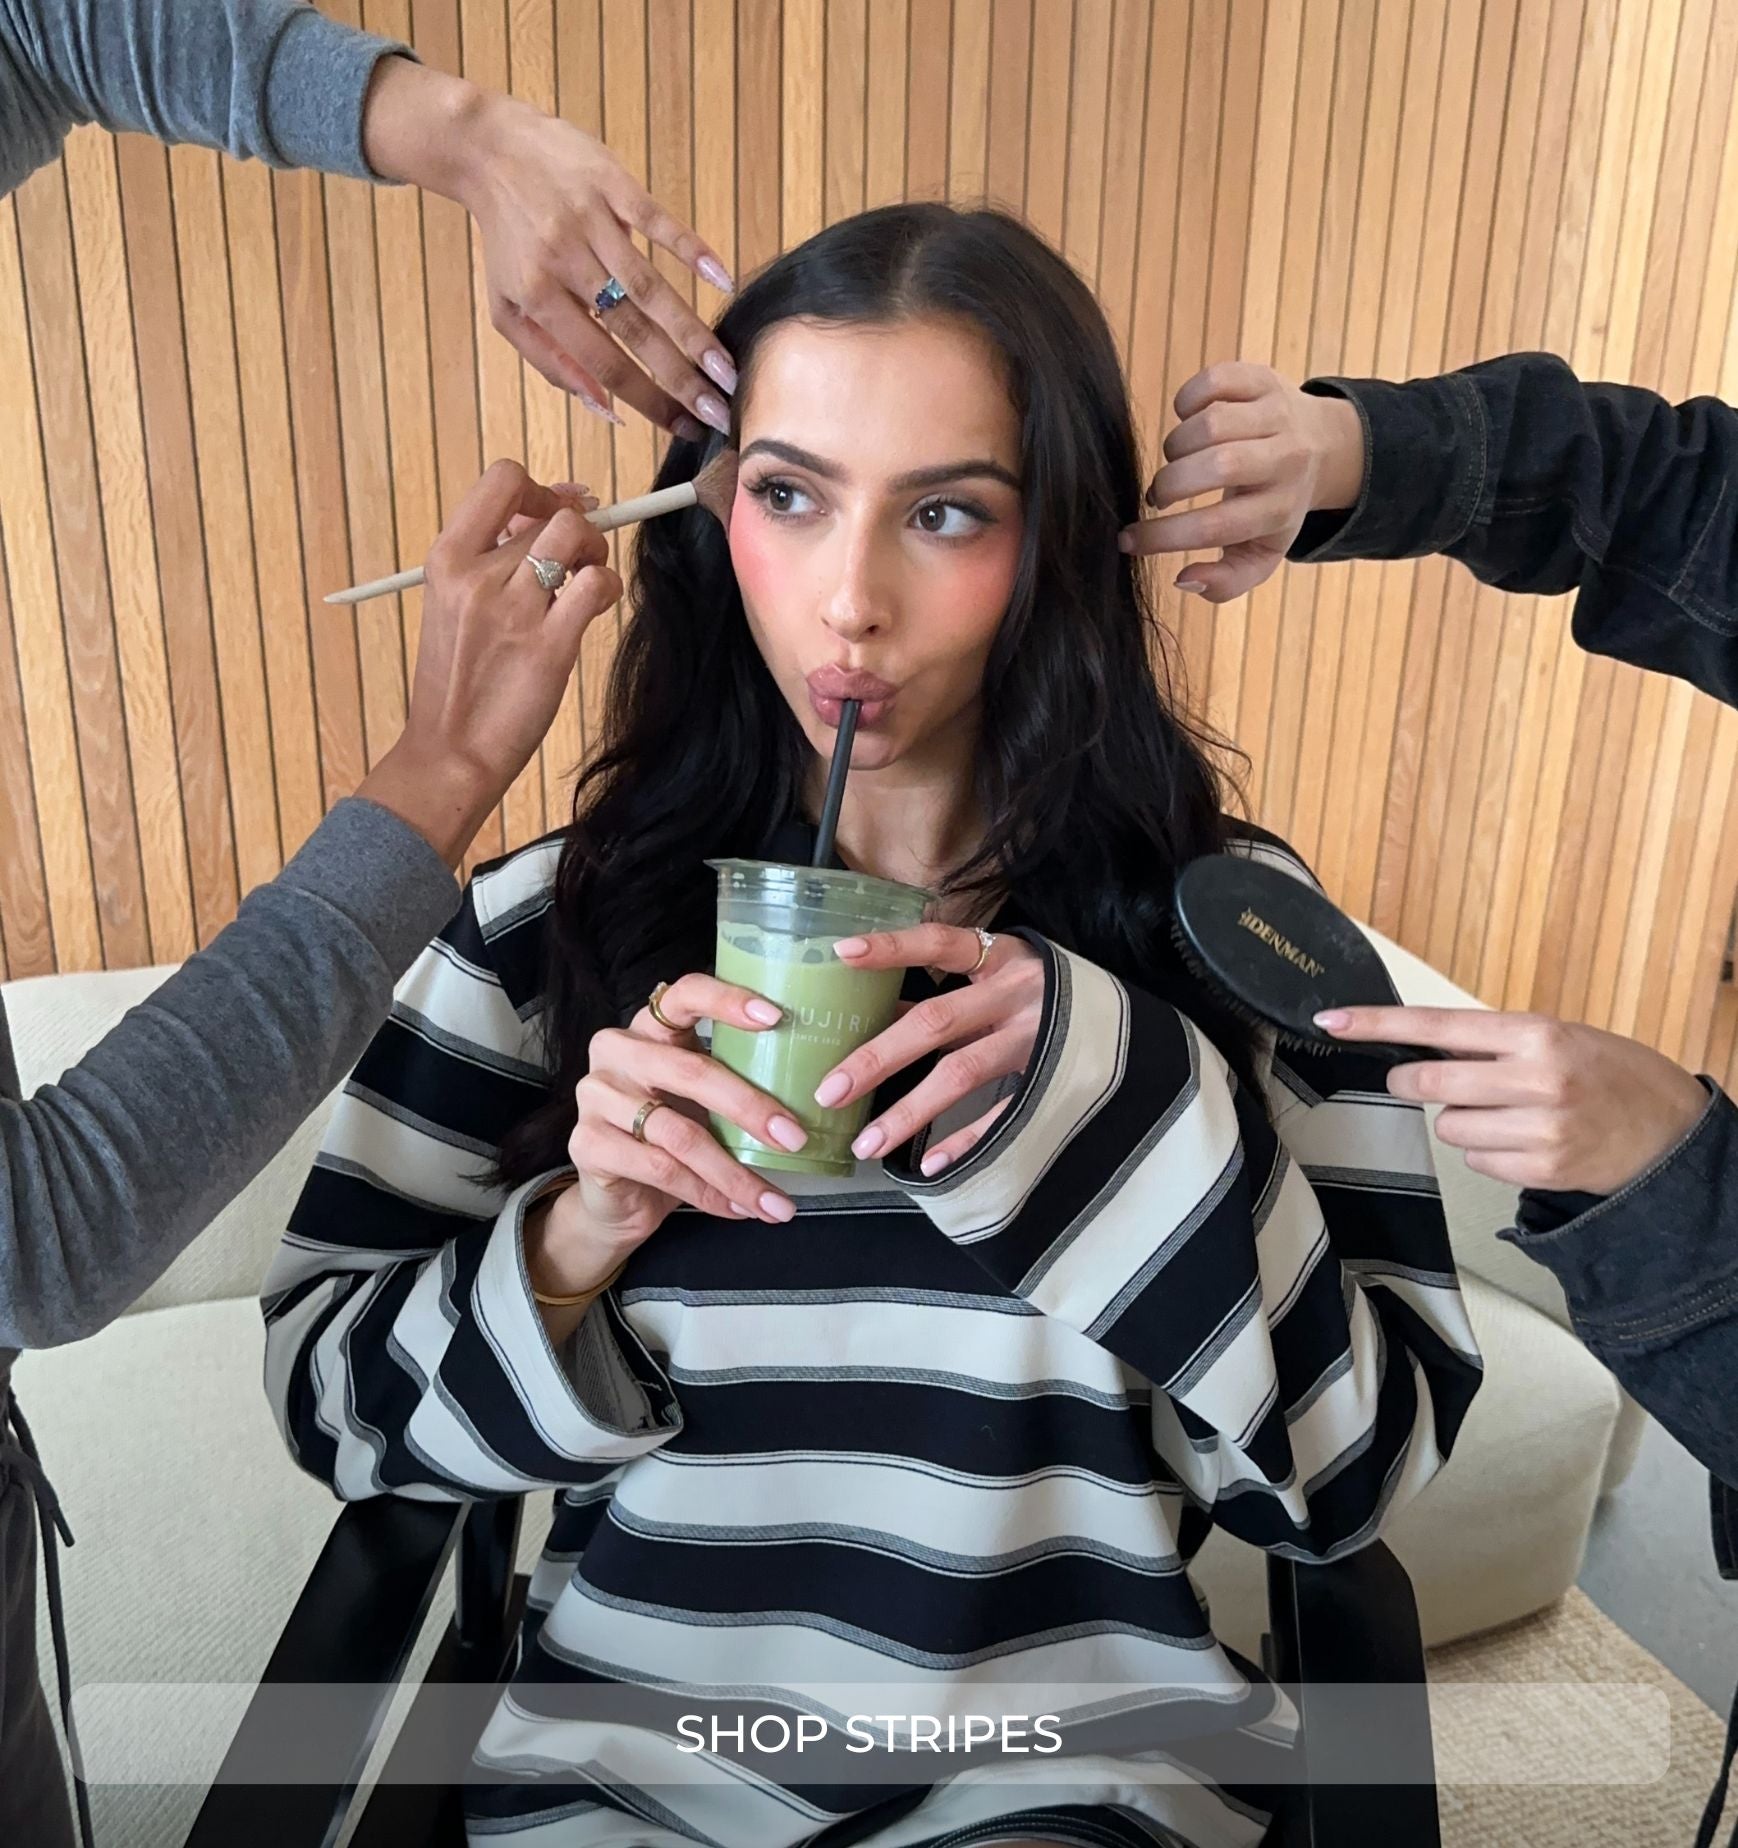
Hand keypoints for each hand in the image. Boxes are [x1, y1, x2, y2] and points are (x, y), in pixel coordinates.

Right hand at [358, 460, 620, 863]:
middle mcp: (476, 576)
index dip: (542, 489)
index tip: (556, 510)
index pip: (502, 480)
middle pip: (550, 513)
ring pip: (576, 537)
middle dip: (578, 529)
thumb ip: (494, 556)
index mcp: (446, 559)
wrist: (450, 750)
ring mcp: (513, 610)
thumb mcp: (455, 605)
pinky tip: (595, 608)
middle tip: (579, 561)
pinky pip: (596, 585)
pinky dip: (607, 588)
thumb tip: (553, 505)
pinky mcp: (548, 645)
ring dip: (595, 551)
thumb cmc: (458, 678)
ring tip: (586, 582)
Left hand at [362, 57, 735, 437]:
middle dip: (680, 377)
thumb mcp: (509, 308)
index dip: (647, 400)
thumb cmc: (506, 240)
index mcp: (539, 298)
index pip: (603, 362)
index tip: (685, 428)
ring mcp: (591, 221)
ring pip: (649, 285)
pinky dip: (691, 250)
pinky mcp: (612, 184)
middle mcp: (566, 262)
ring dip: (691, 330)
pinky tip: (723, 280)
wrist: (488, 149)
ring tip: (726, 368)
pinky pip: (657, 221)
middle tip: (720, 412)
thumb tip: (606, 410)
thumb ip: (552, 362)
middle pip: (632, 331)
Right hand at [526, 975, 808, 1303]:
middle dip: (750, 1107)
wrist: (617, 1196)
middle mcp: (617, 1051)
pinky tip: (739, 1210)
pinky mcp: (587, 1144)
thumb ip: (736, 1079)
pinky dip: (708, 1194)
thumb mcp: (702, 1098)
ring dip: (735, 1172)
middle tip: (794, 1137)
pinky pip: (660, 1170)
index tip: (776, 1017)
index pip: (685, 994)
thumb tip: (816, 1089)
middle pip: (690, 1071)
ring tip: (775, 1200)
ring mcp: (596, 1096)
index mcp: (650, 1027)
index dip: (728, 1001)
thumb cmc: (672, 1133)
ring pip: (679, 1134)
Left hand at [814, 927, 1044, 1175]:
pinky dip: (965, 1139)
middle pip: (937, 1021)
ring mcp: (1035, 1040)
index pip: (940, 943)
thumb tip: (867, 1015)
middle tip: (830, 1090)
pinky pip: (1002, 1115)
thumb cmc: (1040, 999)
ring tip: (865, 1144)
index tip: (842, 953)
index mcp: (1001, 958)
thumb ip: (941, 996)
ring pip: (961, 1073)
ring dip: (908, 1112)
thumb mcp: (997, 982)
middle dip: (878, 1057)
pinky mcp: (1051, 1081)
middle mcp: (1017, 995)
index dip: (893, 947)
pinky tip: (928, 1162)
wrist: (1125, 1026)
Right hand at [1119, 362, 1364, 600]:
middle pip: (1218, 467)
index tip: (1129, 540)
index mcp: (1280, 509)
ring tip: (1176, 460)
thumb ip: (1225, 582)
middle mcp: (1286, 459)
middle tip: (1159, 496)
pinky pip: (1214, 381)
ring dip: (1176, 446)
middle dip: (1170, 484)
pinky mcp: (1263, 379)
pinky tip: (1187, 419)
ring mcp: (1277, 414)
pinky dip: (1186, 401)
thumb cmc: (1273, 507)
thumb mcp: (1260, 554)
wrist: (1321, 446)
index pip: (1216, 526)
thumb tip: (1184, 580)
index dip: (1163, 536)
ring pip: (1211, 423)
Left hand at [1315, 1005, 1709, 1192]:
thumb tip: (1418, 1041)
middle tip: (1424, 1081)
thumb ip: (1490, 1041)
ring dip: (1461, 1121)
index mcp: (1536, 1034)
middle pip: (1429, 1082)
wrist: (1670, 1131)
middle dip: (1413, 1083)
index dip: (1377, 1023)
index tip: (1332, 1021)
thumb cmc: (1608, 1074)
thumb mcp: (1555, 1036)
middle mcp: (1537, 1079)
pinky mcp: (1541, 1170)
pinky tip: (1522, 1141)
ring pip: (1449, 1127)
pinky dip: (1486, 1152)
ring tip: (1507, 1114)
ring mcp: (1540, 1129)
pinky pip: (1475, 1161)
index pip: (1437, 1024)